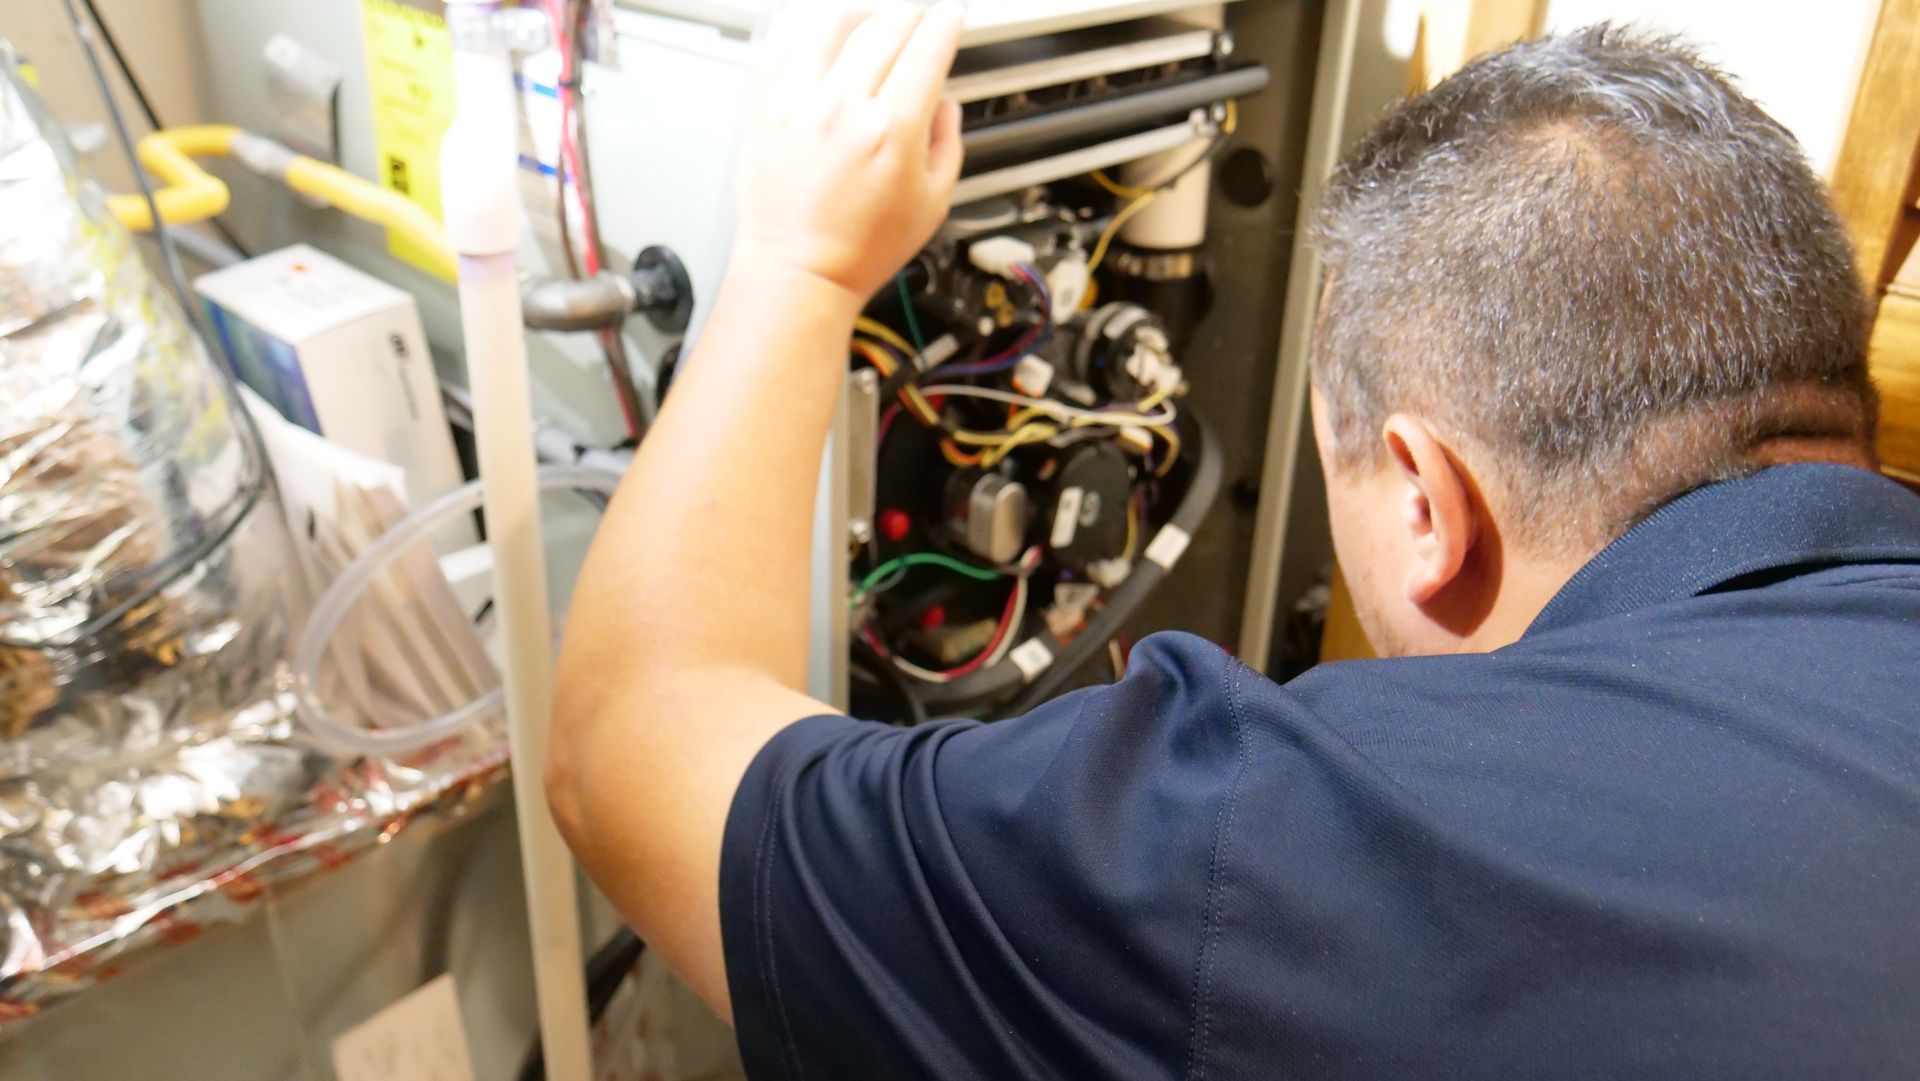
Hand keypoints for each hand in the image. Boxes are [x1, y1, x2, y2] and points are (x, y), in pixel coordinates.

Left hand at [732, 0, 964, 303]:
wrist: (798, 271)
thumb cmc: (859, 249)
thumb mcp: (932, 203)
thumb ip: (947, 144)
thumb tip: (946, 105)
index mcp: (891, 131)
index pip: (927, 48)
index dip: (946, 22)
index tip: (951, 15)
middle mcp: (842, 108)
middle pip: (884, 26)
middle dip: (911, 14)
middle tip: (920, 18)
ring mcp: (798, 104)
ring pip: (830, 21)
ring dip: (860, 13)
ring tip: (871, 21)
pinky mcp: (766, 108)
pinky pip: (782, 44)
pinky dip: (806, 27)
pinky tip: (820, 32)